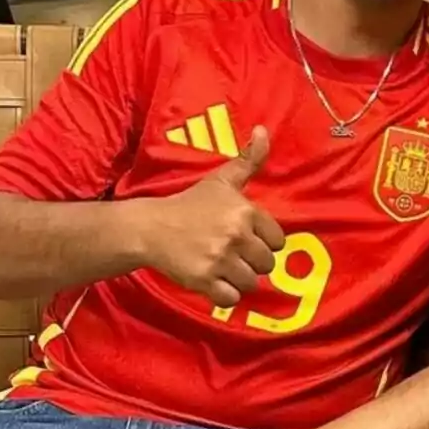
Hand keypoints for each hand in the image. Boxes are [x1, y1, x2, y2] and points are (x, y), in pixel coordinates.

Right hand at [137, 125, 285, 307]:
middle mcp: (236, 235)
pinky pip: (231, 298)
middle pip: (266, 264)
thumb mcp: (222, 180)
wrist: (150, 227)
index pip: (277, 241)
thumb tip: (262, 131)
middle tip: (231, 255)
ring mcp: (219, 258)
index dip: (263, 243)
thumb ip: (249, 160)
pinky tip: (214, 282)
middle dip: (251, 262)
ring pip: (250, 282)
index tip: (245, 239)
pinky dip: (225, 295)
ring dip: (238, 279)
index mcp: (246, 212)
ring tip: (222, 267)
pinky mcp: (203, 279)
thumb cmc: (190, 204)